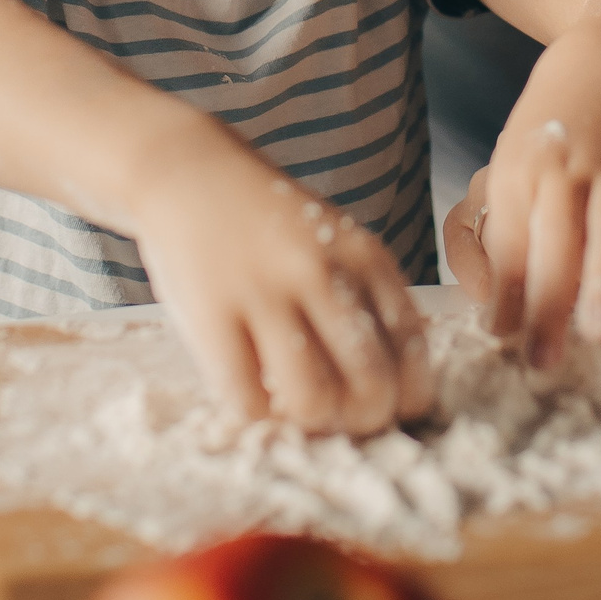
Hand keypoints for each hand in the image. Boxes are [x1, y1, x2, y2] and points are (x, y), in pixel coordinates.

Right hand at [131, 130, 430, 436]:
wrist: (189, 175)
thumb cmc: (269, 223)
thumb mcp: (336, 241)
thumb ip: (370, 296)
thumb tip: (400, 385)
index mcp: (363, 255)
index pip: (412, 347)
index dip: (411, 396)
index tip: (396, 411)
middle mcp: (320, 273)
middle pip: (372, 382)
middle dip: (368, 420)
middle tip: (348, 422)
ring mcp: (263, 295)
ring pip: (313, 399)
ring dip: (315, 424)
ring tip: (302, 414)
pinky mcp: (210, 318)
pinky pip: (248, 399)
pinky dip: (260, 416)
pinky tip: (258, 398)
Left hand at [457, 34, 600, 368]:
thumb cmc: (552, 132)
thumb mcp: (514, 169)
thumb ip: (507, 235)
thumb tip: (492, 305)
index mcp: (517, 173)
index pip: (505, 239)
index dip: (503, 287)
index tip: (500, 334)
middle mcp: (560, 170)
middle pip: (551, 241)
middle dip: (547, 302)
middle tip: (542, 359)